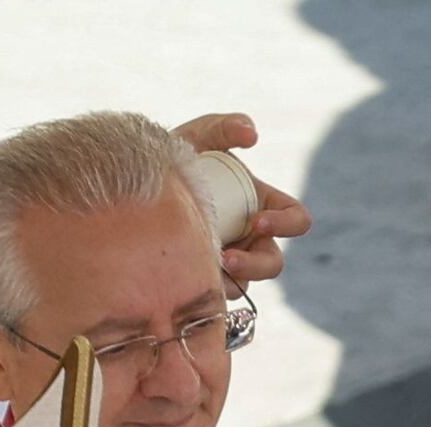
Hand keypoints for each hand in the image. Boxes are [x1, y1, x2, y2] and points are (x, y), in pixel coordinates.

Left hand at [171, 114, 310, 284]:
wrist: (134, 188)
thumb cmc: (175, 158)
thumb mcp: (197, 137)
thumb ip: (224, 127)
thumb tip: (252, 135)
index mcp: (262, 205)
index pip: (296, 219)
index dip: (285, 224)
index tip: (256, 220)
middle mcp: (251, 238)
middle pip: (273, 263)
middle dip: (256, 263)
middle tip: (228, 257)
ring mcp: (230, 263)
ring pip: (246, 285)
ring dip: (231, 281)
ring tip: (206, 270)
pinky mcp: (205, 281)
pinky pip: (215, 296)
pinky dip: (206, 291)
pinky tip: (184, 281)